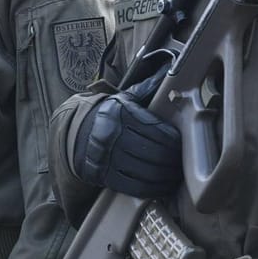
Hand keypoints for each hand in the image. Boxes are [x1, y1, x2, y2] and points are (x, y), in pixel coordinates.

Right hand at [72, 73, 180, 197]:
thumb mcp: (123, 99)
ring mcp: (108, 156)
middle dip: (173, 162)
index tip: (183, 147)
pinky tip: (161, 185)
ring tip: (175, 176)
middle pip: (155, 152)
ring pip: (147, 171)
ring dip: (166, 177)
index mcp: (122, 112)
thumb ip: (146, 89)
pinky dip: (153, 188)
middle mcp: (114, 133)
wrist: (75, 133)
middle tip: (182, 164)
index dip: (175, 142)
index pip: (158, 130)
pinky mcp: (104, 174)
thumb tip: (169, 69)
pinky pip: (135, 186)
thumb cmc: (107, 115)